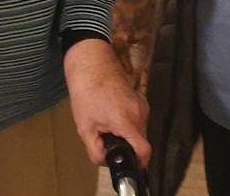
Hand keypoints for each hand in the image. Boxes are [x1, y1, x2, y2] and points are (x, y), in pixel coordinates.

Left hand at [64, 38, 150, 166]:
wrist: (91, 63)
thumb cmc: (86, 92)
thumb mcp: (85, 128)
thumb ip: (96, 151)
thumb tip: (107, 162)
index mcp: (127, 121)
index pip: (144, 151)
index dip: (138, 163)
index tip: (129, 165)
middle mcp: (140, 113)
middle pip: (140, 141)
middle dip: (126, 146)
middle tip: (107, 139)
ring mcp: (141, 104)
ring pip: (138, 129)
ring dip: (126, 133)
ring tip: (107, 123)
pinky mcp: (140, 97)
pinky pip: (137, 117)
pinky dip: (127, 121)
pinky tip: (111, 113)